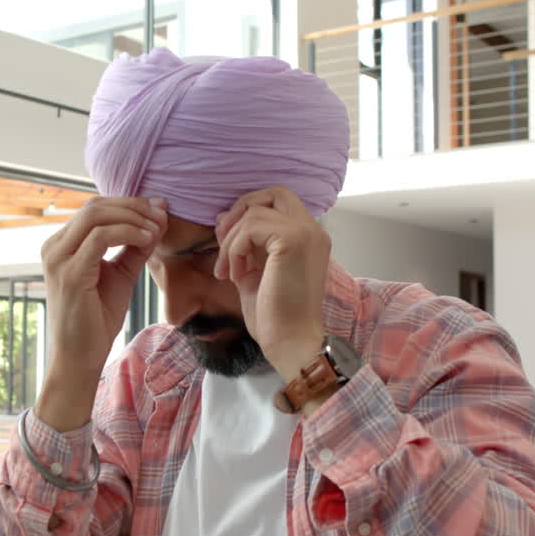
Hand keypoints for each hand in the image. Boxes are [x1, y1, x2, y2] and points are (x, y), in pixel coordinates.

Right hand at [36, 196, 167, 430]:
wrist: (80, 358)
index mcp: (61, 246)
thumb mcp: (119, 275)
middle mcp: (54, 248)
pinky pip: (101, 238)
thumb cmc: (96, 320)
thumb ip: (133, 249)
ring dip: (132, 217)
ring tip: (156, 227)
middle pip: (94, 206)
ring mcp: (59, 259)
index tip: (159, 208)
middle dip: (133, 205)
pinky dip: (128, 232)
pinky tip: (147, 240)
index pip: (94, 209)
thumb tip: (155, 222)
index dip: (128, 204)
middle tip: (161, 212)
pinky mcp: (71, 274)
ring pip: (96, 215)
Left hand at [214, 187, 329, 381]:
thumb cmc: (275, 315)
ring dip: (231, 241)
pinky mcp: (292, 241)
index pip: (279, 202)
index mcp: (308, 237)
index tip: (229, 241)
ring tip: (229, 272)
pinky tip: (236, 275)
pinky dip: (234, 249)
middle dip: (241, 210)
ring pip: (254, 213)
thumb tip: (222, 218)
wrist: (290, 342)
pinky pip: (250, 228)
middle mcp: (313, 230)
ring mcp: (306, 233)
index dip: (249, 212)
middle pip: (273, 193)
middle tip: (223, 240)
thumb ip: (243, 244)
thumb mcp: (254, 272)